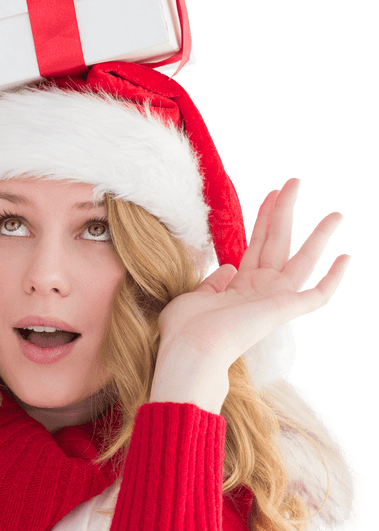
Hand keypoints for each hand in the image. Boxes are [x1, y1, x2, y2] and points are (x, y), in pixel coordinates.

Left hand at [157, 178, 351, 368]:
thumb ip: (211, 282)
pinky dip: (333, 279)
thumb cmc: (184, 330)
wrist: (192, 349)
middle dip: (285, 210)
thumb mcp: (193, 297)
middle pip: (278, 241)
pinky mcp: (285, 309)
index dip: (264, 219)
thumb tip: (227, 267)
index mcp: (238, 288)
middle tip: (293, 181)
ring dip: (320, 235)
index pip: (257, 246)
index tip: (270, 194)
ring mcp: (275, 299)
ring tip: (337, 213)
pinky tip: (346, 257)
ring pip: (304, 260)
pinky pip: (317, 296)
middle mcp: (260, 291)